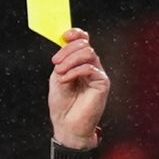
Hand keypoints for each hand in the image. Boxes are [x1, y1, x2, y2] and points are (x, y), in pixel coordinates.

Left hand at [49, 28, 109, 148]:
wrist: (67, 125)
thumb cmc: (62, 105)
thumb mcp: (57, 77)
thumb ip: (62, 61)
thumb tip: (64, 44)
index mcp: (80, 63)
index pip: (83, 40)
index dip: (75, 34)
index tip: (64, 36)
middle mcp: (91, 65)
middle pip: (84, 44)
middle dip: (67, 51)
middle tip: (56, 63)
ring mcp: (98, 73)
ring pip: (88, 53)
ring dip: (70, 60)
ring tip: (60, 73)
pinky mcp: (102, 82)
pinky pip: (90, 68)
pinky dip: (75, 71)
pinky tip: (66, 79)